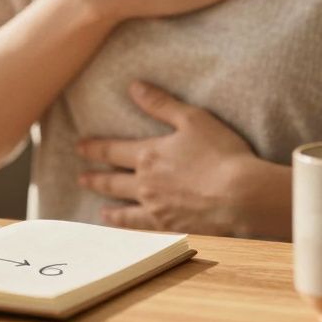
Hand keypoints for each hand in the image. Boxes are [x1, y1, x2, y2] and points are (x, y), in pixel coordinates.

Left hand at [75, 81, 264, 234]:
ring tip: (101, 213)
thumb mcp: (191, 118)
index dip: (94, 148)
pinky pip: (145, 232)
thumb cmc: (221, 153)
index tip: (79, 147)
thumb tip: (134, 86)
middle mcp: (146, 185)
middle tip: (82, 179)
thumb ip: (160, 103)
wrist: (241, 195)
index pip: (112, 151)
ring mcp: (158, 210)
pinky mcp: (172, 229)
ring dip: (112, 211)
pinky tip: (131, 235)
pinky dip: (133, 233)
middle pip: (113, 183)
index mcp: (148, 156)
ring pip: (126, 212)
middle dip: (96, 179)